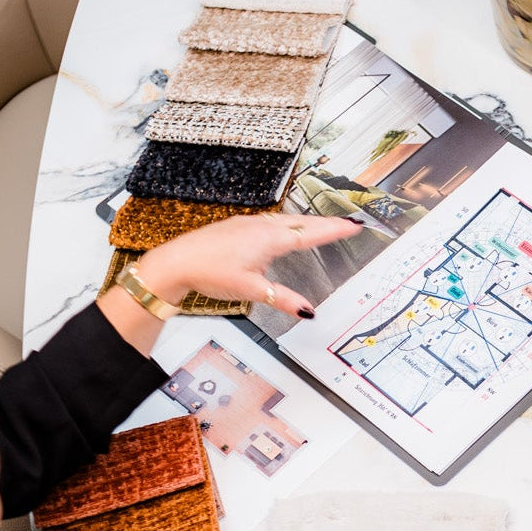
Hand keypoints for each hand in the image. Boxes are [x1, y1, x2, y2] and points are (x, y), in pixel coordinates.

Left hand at [135, 212, 359, 317]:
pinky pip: (271, 221)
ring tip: (323, 225)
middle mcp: (261, 226)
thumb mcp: (251, 290)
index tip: (354, 225)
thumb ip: (283, 299)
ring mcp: (249, 223)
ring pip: (286, 220)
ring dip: (307, 222)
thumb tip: (307, 310)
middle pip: (302, 223)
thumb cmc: (210, 272)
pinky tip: (284, 230)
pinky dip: (287, 224)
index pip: (310, 233)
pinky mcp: (238, 226)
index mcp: (269, 239)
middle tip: (348, 222)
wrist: (177, 262)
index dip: (334, 230)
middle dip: (326, 223)